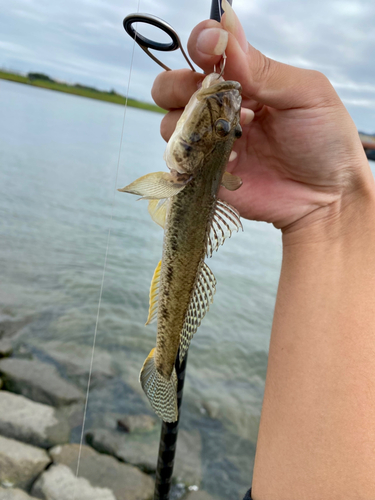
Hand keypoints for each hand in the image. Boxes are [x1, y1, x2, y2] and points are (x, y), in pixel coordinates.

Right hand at [152, 1, 371, 230]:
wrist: (327, 197)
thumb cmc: (325, 141)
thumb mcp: (306, 94)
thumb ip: (264, 68)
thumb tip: (225, 30)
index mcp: (244, 83)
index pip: (205, 55)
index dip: (199, 47)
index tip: (210, 49)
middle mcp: (220, 110)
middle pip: (171, 89)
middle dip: (178, 86)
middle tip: (205, 95)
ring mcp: (211, 144)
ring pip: (170, 126)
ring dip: (192, 125)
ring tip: (235, 135)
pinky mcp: (207, 176)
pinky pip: (181, 164)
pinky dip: (197, 158)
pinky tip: (232, 161)